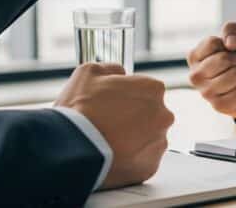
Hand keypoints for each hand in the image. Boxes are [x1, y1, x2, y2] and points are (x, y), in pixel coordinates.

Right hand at [54, 63, 174, 189]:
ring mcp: (158, 142)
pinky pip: (142, 161)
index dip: (126, 97)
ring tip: (107, 143)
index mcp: (153, 89)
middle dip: (133, 119)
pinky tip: (111, 157)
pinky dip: (130, 160)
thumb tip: (119, 73)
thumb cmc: (80, 110)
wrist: (72, 150)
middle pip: (150, 115)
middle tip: (108, 125)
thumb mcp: (89, 72)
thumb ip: (112, 69)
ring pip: (148, 139)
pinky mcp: (150, 167)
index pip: (146, 90)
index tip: (111, 104)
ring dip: (133, 140)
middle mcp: (163, 115)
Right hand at [187, 22, 235, 118]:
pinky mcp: (218, 106)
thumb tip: (230, 42)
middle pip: (223, 60)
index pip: (213, 43)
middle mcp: (194, 75)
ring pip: (235, 76)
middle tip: (235, 66)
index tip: (228, 51)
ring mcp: (205, 93)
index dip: (228, 44)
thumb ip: (232, 30)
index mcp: (194, 56)